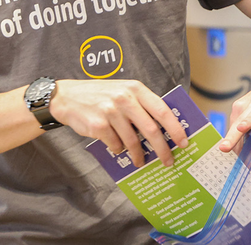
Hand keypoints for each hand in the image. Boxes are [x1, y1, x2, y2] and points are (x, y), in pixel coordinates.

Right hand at [51, 79, 188, 167]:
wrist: (66, 97)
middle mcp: (125, 98)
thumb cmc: (100, 96)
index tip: (183, 142)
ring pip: (133, 141)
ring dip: (138, 155)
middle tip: (168, 161)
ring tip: (139, 161)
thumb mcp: (123, 91)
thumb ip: (141, 105)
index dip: (175, 128)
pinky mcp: (99, 125)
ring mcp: (111, 111)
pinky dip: (118, 149)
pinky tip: (115, 147)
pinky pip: (115, 145)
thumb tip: (164, 129)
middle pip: (151, 129)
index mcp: (136, 89)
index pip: (162, 110)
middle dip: (162, 149)